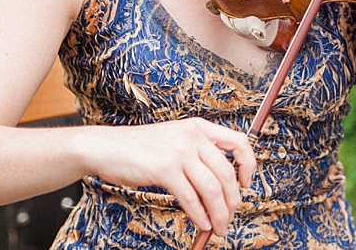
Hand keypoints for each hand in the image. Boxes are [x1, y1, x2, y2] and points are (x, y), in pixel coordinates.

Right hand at [90, 117, 255, 236]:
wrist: (107, 147)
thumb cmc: (141, 149)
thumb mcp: (176, 141)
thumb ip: (198, 155)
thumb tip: (222, 187)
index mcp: (199, 127)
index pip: (239, 141)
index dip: (248, 165)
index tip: (245, 184)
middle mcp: (192, 136)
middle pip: (226, 173)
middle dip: (232, 201)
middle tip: (230, 218)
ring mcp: (179, 151)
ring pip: (211, 188)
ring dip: (219, 213)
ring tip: (219, 227)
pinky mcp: (164, 169)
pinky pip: (190, 197)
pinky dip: (200, 215)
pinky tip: (202, 224)